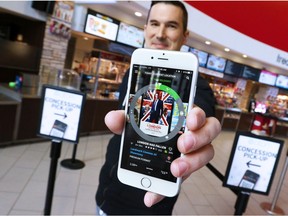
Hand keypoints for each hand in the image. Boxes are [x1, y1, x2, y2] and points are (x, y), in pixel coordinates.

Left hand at [104, 107, 220, 206]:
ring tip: (175, 170)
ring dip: (191, 163)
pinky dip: (164, 189)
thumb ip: (125, 119)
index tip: (189, 121)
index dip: (198, 116)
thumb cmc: (149, 128)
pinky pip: (180, 181)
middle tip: (183, 145)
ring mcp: (192, 153)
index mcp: (183, 117)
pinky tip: (151, 195)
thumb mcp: (135, 123)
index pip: (198, 113)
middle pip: (209, 133)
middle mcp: (194, 133)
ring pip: (204, 156)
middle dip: (197, 139)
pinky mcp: (183, 171)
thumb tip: (112, 119)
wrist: (146, 146)